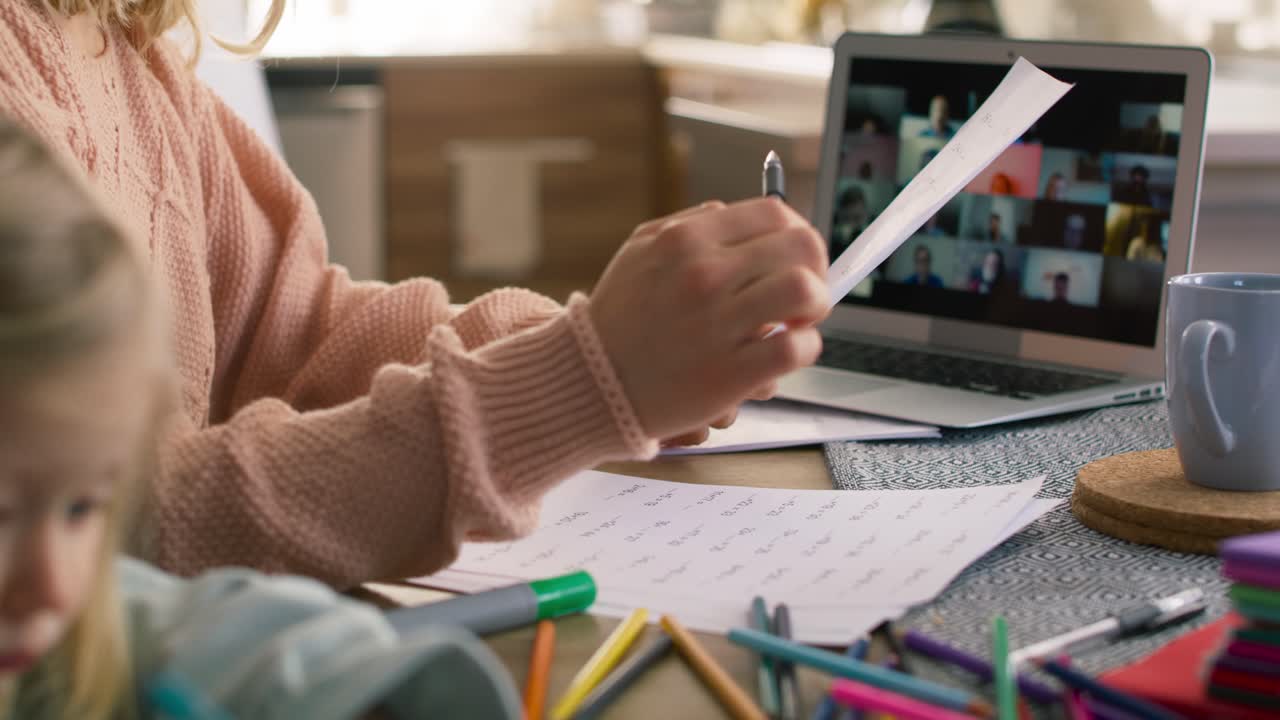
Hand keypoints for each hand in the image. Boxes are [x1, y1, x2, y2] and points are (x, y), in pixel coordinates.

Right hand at [591, 198, 827, 440]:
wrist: (590, 383)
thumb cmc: (618, 319)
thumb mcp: (639, 252)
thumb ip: (688, 224)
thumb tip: (736, 211)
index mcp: (685, 240)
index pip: (775, 214)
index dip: (798, 233)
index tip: (795, 258)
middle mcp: (703, 275)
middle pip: (801, 247)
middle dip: (816, 268)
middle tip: (803, 293)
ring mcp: (717, 325)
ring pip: (806, 293)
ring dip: (816, 307)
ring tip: (797, 322)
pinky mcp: (729, 374)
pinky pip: (795, 349)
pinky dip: (804, 349)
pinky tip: (785, 355)